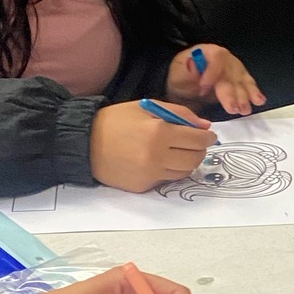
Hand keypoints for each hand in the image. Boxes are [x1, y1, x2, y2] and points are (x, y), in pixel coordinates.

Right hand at [89, 100, 214, 191]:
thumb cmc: (116, 121)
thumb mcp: (147, 107)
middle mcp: (156, 156)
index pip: (198, 139)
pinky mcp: (143, 186)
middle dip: (200, 150)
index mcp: (159, 132)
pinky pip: (166, 179)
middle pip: (195, 158)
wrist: (85, 143)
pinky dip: (168, 170)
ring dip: (187, 161)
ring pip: (184, 172)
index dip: (208, 137)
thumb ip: (179, 114)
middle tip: (195, 143)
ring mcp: (150, 174)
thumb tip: (204, 126)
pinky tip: (158, 160)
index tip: (209, 135)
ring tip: (177, 151)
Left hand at [165, 43, 265, 116]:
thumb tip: (193, 65)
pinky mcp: (240, 80)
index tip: (203, 90)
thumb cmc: (182, 78)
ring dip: (245, 96)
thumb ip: (186, 71)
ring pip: (242, 80)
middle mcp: (225, 59)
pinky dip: (254, 93)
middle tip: (232, 108)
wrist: (186, 84)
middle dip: (232, 92)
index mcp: (208, 52)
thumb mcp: (178, 74)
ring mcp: (234, 69)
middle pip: (231, 73)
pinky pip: (248, 85)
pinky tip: (259, 101)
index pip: (216, 59)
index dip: (212, 74)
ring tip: (245, 109)